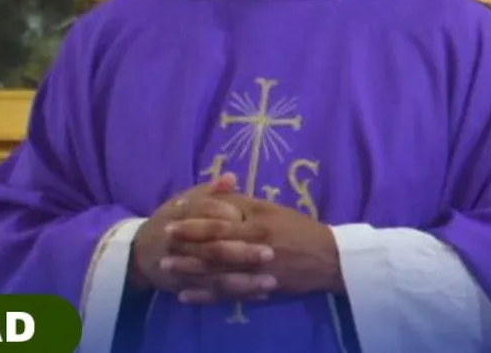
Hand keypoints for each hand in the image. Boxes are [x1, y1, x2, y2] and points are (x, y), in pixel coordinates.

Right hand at [129, 175, 272, 294]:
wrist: (139, 252)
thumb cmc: (171, 221)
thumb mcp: (185, 201)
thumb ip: (210, 191)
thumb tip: (231, 177)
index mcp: (183, 216)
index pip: (206, 215)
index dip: (230, 218)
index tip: (256, 221)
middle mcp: (182, 243)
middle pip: (213, 249)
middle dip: (242, 253)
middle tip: (271, 253)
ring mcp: (184, 269)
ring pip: (215, 277)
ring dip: (243, 281)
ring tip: (271, 282)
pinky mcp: (187, 287)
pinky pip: (213, 295)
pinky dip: (235, 297)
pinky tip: (259, 296)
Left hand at [165, 196, 342, 303]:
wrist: (327, 259)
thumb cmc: (298, 229)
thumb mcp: (272, 210)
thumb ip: (244, 203)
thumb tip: (219, 193)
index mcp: (256, 226)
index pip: (219, 224)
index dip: (194, 224)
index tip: (172, 222)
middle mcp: (254, 249)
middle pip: (214, 250)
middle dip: (186, 249)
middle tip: (163, 247)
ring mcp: (255, 273)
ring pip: (217, 274)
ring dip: (190, 273)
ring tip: (168, 270)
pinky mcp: (259, 291)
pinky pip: (228, 295)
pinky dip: (206, 296)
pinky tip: (187, 296)